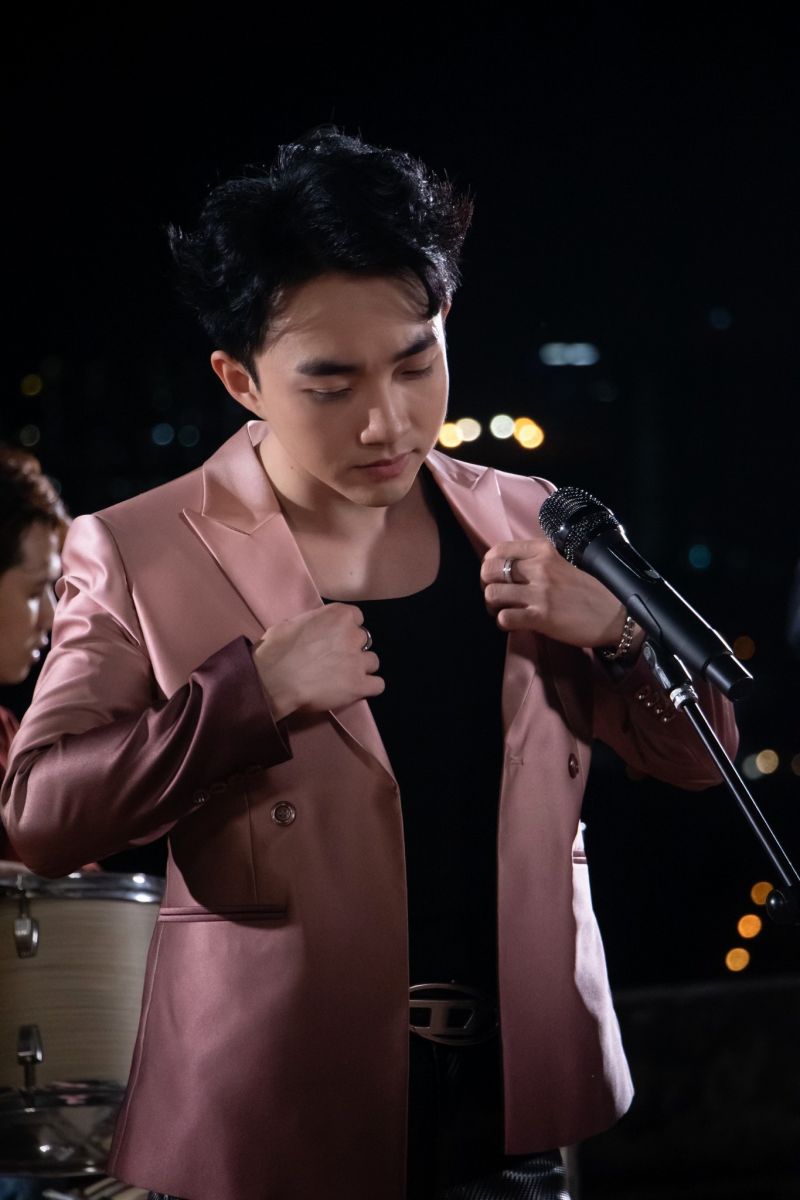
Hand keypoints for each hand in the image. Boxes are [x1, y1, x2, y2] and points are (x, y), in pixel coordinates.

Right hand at [252, 603, 383, 720]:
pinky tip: (355, 690)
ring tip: (343, 677)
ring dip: (361, 668)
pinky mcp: (359, 685)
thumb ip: (312, 625)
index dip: (346, 629)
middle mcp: (353, 635)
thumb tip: (312, 632)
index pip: (356, 617)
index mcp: (339, 615)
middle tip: (336, 660)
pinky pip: (378, 685)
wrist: (273, 679)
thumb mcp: (292, 624)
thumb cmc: (276, 649)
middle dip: (353, 649)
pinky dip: (368, 687)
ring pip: (373, 662)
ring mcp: (358, 660)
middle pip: (364, 640)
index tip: (336, 638)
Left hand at [480, 536, 643, 651]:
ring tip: (502, 610)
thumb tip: (510, 565)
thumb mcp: (565, 562)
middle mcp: (539, 567)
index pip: (499, 550)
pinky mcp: (541, 617)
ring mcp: (539, 593)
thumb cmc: (591, 590)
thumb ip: (539, 560)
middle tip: (496, 595)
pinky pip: (504, 618)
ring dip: (492, 605)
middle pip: (490, 570)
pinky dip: (503, 622)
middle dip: (487, 584)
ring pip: (493, 593)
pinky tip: (513, 623)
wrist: (616, 615)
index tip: (494, 575)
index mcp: (544, 551)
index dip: (489, 564)